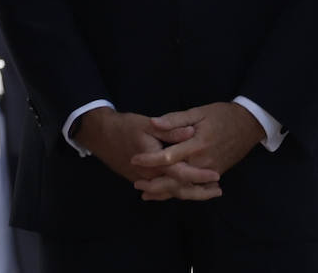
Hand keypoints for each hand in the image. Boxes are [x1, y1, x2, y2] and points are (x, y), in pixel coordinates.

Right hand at [73, 107, 217, 199]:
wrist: (100, 135)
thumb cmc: (125, 126)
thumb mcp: (148, 124)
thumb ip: (171, 130)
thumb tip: (192, 132)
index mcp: (155, 162)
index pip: (181, 173)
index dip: (200, 175)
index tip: (217, 175)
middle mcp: (150, 176)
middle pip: (178, 189)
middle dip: (199, 192)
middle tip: (217, 191)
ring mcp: (143, 180)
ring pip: (169, 192)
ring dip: (188, 193)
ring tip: (207, 193)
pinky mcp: (139, 180)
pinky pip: (160, 191)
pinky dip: (173, 192)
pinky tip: (184, 191)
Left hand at [129, 101, 261, 200]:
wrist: (249, 125)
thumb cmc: (222, 115)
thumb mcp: (198, 112)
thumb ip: (175, 119)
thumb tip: (154, 123)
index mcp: (197, 144)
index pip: (168, 157)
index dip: (150, 159)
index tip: (134, 159)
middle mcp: (203, 162)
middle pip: (175, 179)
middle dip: (154, 183)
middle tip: (136, 183)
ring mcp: (210, 171)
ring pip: (185, 188)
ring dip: (165, 192)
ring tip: (146, 193)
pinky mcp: (215, 175)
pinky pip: (195, 188)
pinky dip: (180, 193)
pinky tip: (168, 194)